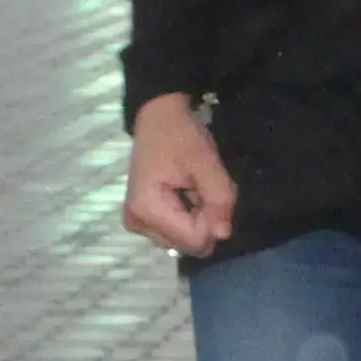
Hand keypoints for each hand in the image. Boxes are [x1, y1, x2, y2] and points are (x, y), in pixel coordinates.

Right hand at [124, 94, 238, 254]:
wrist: (158, 117)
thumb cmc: (180, 135)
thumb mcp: (206, 163)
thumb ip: (219, 198)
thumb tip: (223, 234)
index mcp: (148, 210)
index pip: (195, 239)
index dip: (212, 218)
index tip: (208, 189)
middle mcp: (138, 224)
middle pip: (188, 244)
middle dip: (204, 219)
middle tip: (200, 187)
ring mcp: (137, 224)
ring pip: (184, 240)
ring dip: (196, 217)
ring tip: (190, 188)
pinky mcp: (141, 220)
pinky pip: (175, 232)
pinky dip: (186, 216)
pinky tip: (183, 193)